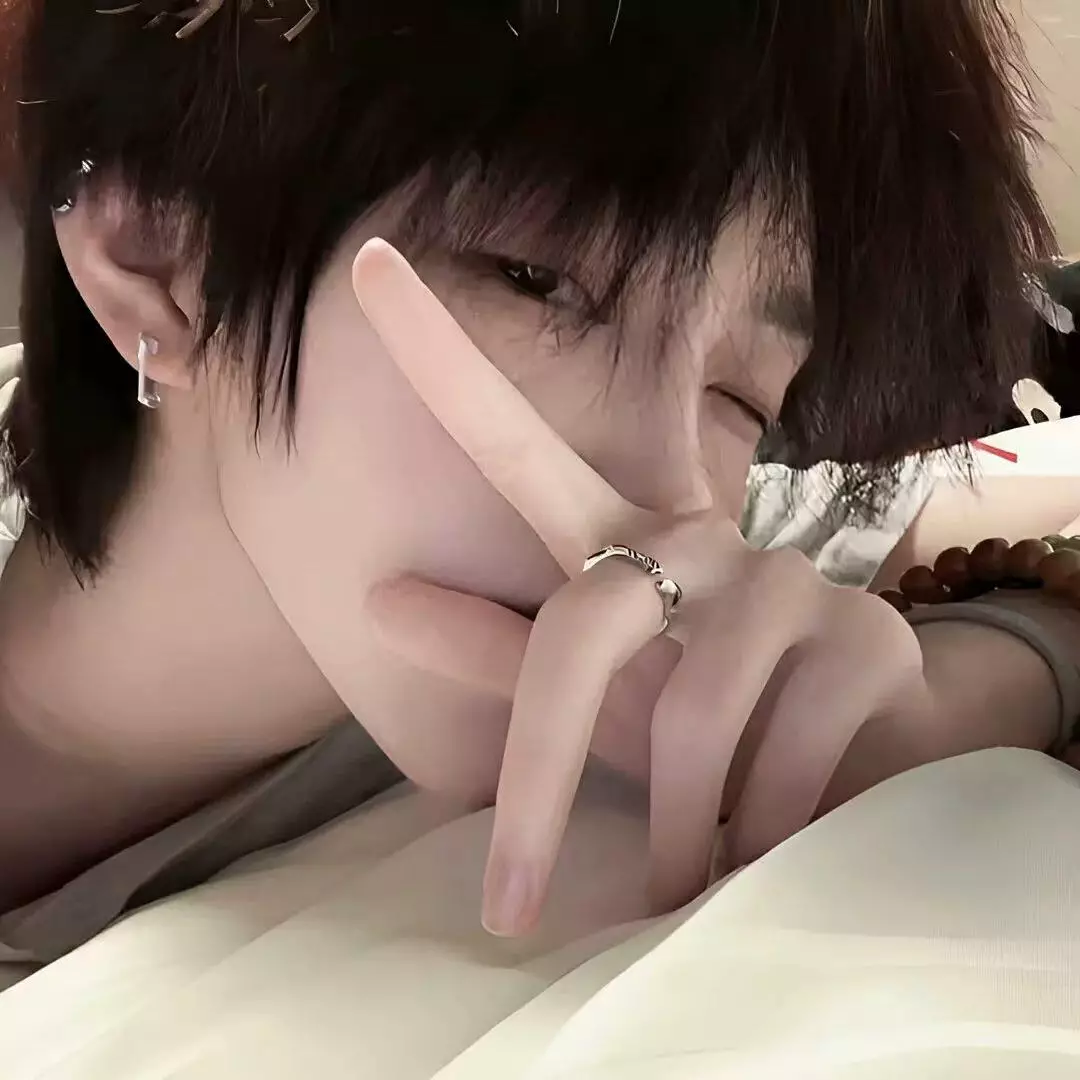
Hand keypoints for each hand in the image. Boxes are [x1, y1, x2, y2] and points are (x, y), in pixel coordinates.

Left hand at [352, 239, 932, 934]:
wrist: (858, 769)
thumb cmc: (697, 738)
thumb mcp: (591, 711)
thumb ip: (494, 657)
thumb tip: (382, 598)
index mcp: (613, 547)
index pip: (514, 441)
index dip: (442, 354)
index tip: (366, 264)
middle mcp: (696, 536)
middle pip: (581, 632)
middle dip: (540, 787)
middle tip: (510, 905)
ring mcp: (789, 578)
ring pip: (692, 716)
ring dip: (680, 829)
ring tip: (691, 874)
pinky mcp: (870, 637)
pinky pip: (783, 755)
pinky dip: (759, 830)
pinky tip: (773, 842)